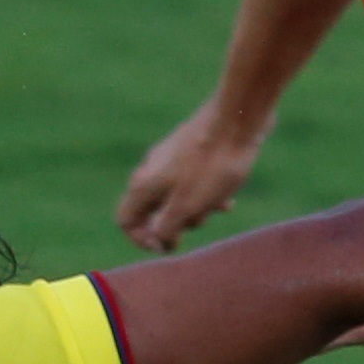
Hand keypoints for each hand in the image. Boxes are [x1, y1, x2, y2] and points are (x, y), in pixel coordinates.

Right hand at [118, 107, 269, 253]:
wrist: (238, 118)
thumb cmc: (212, 165)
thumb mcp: (187, 206)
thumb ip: (165, 228)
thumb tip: (158, 239)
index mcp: (143, 184)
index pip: (125, 221)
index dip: (142, 240)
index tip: (167, 245)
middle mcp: (151, 169)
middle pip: (152, 211)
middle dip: (175, 224)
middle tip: (198, 221)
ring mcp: (171, 158)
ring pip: (174, 198)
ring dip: (195, 210)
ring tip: (217, 204)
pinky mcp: (192, 151)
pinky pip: (192, 183)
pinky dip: (206, 195)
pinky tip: (228, 198)